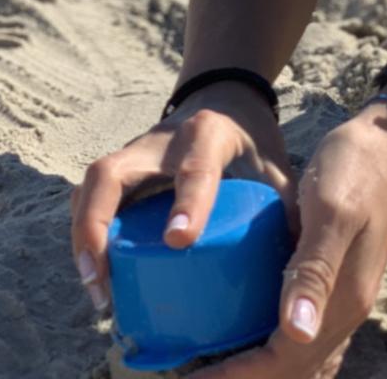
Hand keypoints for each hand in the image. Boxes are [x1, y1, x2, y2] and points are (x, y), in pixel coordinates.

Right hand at [70, 80, 299, 312]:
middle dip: (98, 226)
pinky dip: (87, 233)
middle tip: (103, 280)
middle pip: (110, 173)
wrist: (225, 96)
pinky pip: (90, 196)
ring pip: (92, 185)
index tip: (178, 241)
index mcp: (208, 134)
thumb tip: (301, 276)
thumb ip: (286, 211)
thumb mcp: (276, 166)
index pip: (193, 166)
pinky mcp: (121, 167)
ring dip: (85, 236)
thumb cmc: (253, 140)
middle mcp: (160, 140)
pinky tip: (96, 274)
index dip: (186, 202)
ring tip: (97, 289)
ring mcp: (134, 151)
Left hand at [198, 102, 386, 377]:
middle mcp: (345, 308)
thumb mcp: (331, 209)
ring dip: (262, 367)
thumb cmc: (357, 167)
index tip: (196, 376)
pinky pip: (308, 334)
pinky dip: (279, 348)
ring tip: (219, 362)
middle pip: (292, 367)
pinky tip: (256, 338)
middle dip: (245, 376)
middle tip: (195, 373)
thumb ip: (315, 270)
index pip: (285, 359)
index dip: (240, 374)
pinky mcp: (339, 281)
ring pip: (301, 356)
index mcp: (342, 298)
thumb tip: (298, 333)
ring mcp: (345, 296)